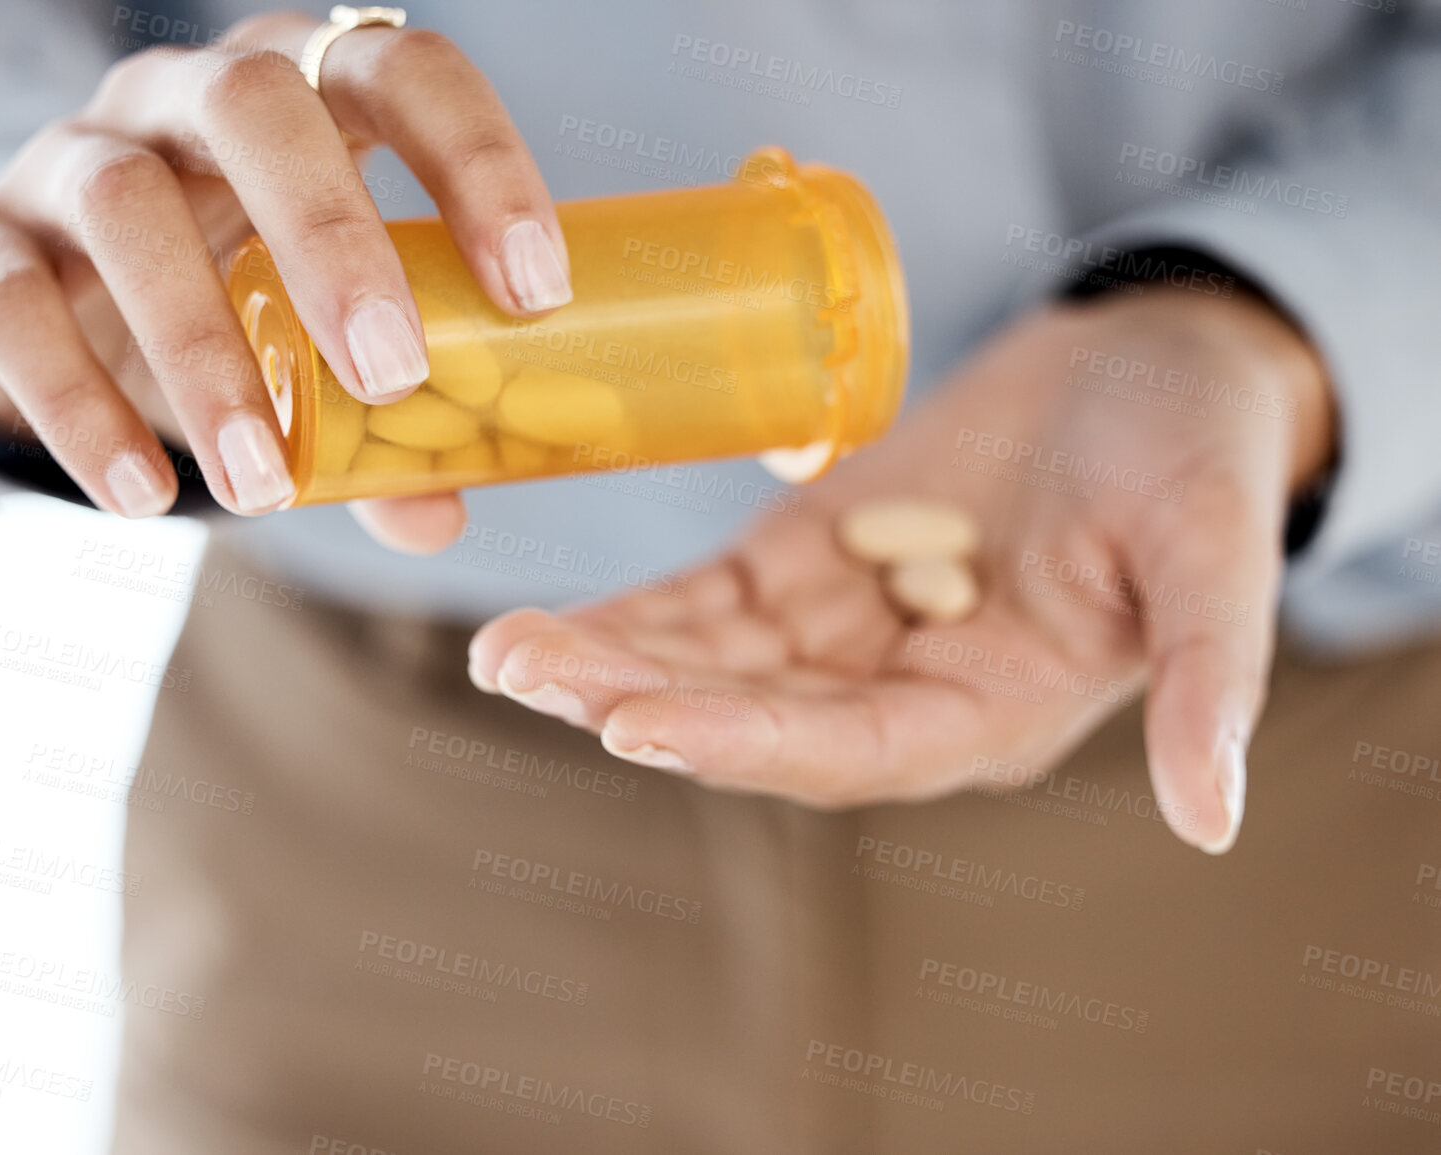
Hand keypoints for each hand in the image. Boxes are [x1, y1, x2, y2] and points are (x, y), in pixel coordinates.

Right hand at [0, 12, 569, 549]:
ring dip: (203, 351)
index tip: (536, 290)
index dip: (477, 160)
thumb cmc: (225, 311)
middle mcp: (184, 100)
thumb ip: (380, 425)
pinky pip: (14, 307)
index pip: (401, 72)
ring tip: (266, 486)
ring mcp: (70, 160)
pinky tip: (144, 497)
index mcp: (303, 100)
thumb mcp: (312, 352)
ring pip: (126, 206)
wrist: (46, 318)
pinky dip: (80, 407)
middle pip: (255, 102)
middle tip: (392, 372)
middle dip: (331, 234)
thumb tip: (442, 511)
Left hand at [469, 287, 1334, 852]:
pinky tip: (548, 622)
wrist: (1149, 365)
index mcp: (988, 712)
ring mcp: (842, 631)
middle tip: (529, 674)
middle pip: (750, 718)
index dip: (742, 739)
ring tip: (508, 651)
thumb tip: (1214, 819)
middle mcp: (899, 691)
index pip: (848, 749)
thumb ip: (1205, 677)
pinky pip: (703, 607)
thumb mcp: (1214, 551)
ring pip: (708, 667)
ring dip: (610, 662)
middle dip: (638, 699)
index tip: (635, 721)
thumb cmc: (1194, 453)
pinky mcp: (803, 566)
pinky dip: (630, 614)